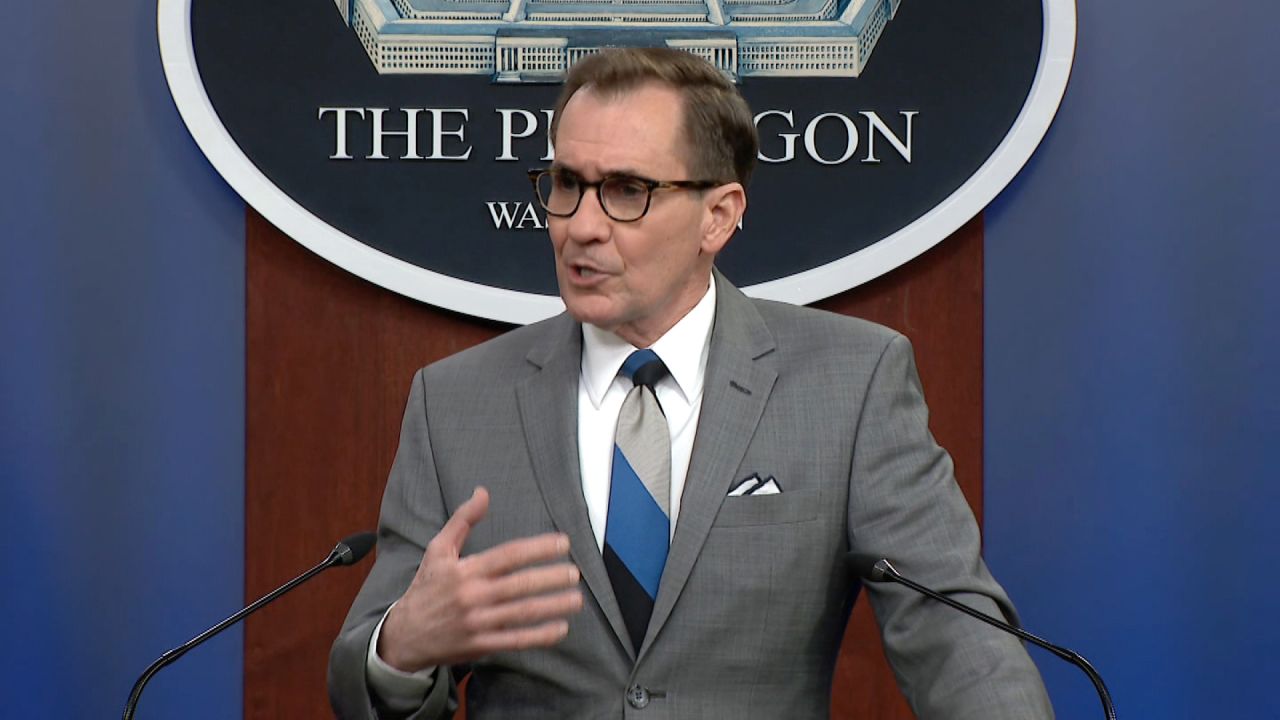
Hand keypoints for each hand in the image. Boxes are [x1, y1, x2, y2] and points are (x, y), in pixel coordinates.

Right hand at [377, 487, 583, 671]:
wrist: (404, 635)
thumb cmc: (426, 588)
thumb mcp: (437, 550)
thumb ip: (462, 520)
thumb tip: (483, 492)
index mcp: (466, 570)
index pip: (509, 555)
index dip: (538, 548)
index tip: (563, 543)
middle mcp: (473, 596)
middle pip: (520, 585)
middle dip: (551, 578)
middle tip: (575, 572)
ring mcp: (478, 623)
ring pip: (522, 613)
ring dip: (553, 606)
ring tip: (576, 599)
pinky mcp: (481, 646)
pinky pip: (515, 641)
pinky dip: (540, 636)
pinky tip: (560, 628)